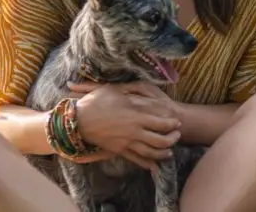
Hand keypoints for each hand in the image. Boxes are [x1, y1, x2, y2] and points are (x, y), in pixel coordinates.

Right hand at [66, 81, 181, 172]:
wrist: (79, 120)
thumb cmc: (95, 102)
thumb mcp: (114, 90)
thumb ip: (130, 90)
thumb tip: (141, 90)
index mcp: (136, 116)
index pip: (161, 123)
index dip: (172, 123)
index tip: (176, 122)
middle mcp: (134, 132)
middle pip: (160, 140)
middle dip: (172, 139)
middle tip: (177, 136)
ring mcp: (127, 143)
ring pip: (151, 152)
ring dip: (163, 153)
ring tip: (169, 151)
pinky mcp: (119, 150)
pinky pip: (137, 160)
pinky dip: (147, 164)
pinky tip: (154, 165)